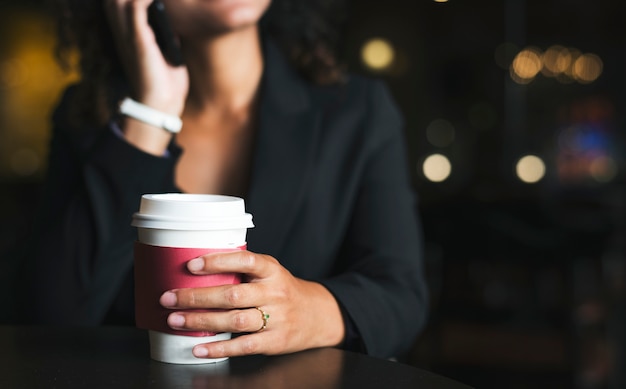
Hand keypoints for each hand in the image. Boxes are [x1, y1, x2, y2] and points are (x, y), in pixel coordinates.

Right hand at [104, 0, 188, 113]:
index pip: (118, 3)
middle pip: (113, 0)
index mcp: (127, 35)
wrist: (161, 104)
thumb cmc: (164, 82)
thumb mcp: (166, 52)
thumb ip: (165, 36)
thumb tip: (171, 23)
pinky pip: (135, 8)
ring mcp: (128, 36)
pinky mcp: (138, 40)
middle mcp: (122, 33)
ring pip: (118, 0)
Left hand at [159, 250, 345, 357]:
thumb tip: (199, 268)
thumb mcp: (271, 272)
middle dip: (196, 297)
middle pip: (232, 295)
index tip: (191, 265)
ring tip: (176, 320)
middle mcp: (275, 292)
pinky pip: (243, 346)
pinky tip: (198, 347)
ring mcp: (276, 318)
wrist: (318, 315)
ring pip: (234, 320)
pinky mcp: (274, 341)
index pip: (245, 260)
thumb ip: (244, 269)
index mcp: (272, 270)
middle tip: (169, 298)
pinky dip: (218, 348)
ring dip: (201, 321)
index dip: (217, 262)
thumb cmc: (284, 290)